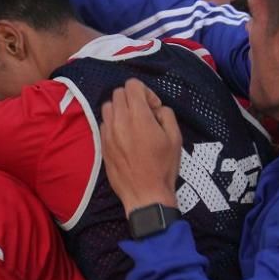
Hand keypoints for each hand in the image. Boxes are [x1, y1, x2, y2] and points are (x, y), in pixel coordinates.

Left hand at [101, 79, 181, 216]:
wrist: (145, 194)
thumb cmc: (163, 167)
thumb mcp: (175, 138)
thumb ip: (166, 114)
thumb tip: (156, 109)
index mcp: (139, 117)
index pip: (132, 85)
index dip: (146, 92)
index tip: (153, 108)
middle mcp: (119, 121)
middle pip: (118, 93)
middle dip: (133, 98)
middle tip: (145, 114)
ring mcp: (108, 133)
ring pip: (108, 106)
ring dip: (121, 109)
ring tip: (132, 123)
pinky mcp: (102, 145)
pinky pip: (104, 123)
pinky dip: (113, 123)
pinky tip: (124, 136)